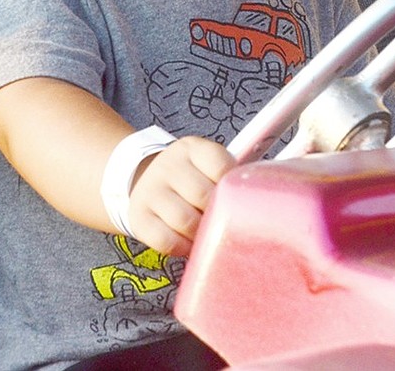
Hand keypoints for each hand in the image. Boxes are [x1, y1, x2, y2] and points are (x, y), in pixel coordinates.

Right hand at [126, 136, 234, 255]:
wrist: (148, 179)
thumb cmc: (192, 177)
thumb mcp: (208, 164)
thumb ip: (229, 176)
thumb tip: (256, 203)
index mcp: (192, 148)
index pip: (221, 166)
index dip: (233, 188)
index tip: (238, 199)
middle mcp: (168, 165)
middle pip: (203, 196)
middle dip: (219, 214)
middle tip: (225, 221)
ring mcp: (150, 190)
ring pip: (184, 221)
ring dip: (202, 234)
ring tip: (209, 234)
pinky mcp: (138, 216)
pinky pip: (165, 240)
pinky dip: (183, 247)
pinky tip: (189, 242)